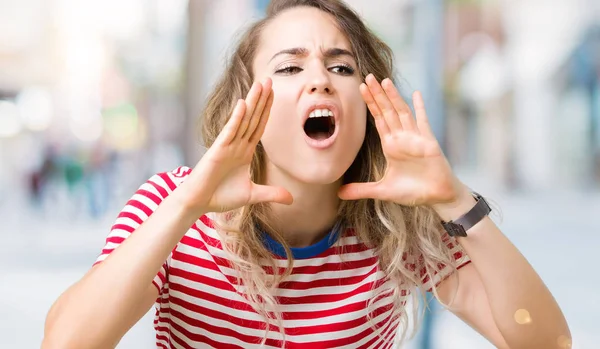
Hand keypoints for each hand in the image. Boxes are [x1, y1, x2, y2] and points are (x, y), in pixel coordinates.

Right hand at [178, 78, 292, 212]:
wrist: (199, 203)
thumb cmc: (221, 196)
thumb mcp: (252, 195)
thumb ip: (271, 193)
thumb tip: (292, 199)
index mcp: (244, 151)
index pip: (259, 126)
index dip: (267, 111)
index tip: (274, 94)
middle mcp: (237, 144)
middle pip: (253, 117)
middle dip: (262, 99)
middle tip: (270, 80)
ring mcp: (227, 145)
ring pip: (243, 120)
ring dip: (252, 102)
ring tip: (260, 84)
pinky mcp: (217, 150)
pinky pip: (229, 131)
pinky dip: (236, 118)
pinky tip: (243, 104)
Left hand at [338, 74, 462, 206]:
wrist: (437, 197)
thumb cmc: (414, 192)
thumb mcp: (383, 191)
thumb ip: (361, 190)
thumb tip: (339, 194)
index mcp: (391, 146)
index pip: (378, 119)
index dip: (370, 104)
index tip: (360, 89)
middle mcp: (402, 138)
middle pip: (387, 111)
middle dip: (378, 94)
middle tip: (367, 77)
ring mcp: (416, 138)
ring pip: (402, 112)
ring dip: (393, 97)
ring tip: (384, 81)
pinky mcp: (428, 142)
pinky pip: (423, 122)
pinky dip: (420, 108)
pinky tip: (416, 94)